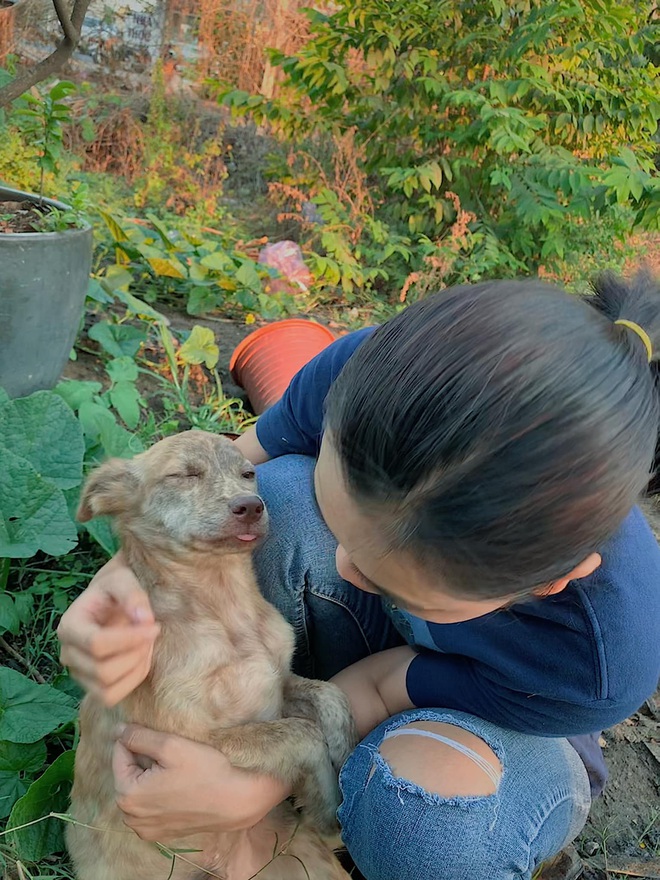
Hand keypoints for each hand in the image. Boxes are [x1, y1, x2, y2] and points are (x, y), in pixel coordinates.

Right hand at [57, 553, 159, 705]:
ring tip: (147, 644)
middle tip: (152, 633)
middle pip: (103, 670)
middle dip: (135, 654)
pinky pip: (111, 697)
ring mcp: (77, 673)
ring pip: (107, 688)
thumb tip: (144, 619)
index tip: (154, 626)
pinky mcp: (91, 686)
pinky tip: (142, 658)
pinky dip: (133, 680)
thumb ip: (132, 594)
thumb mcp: (122, 579)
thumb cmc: (114, 589)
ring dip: (136, 668)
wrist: (109, 601)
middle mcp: (67, 653)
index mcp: (69, 626)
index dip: (129, 639)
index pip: (96, 644)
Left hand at [112, 724, 291, 840]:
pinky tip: (178, 787)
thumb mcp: (171, 746)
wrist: (235, 800)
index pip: (120, 753)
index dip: (138, 739)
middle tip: (170, 754)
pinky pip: (149, 807)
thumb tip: (118, 730)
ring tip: (175, 770)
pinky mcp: (160, 834)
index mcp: (128, 795)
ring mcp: (145, 829)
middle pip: (127, 774)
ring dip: (150, 777)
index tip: (161, 738)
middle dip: (143, 759)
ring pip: (138, 791)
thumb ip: (139, 736)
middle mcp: (131, 818)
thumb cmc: (205, 770)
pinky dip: (158, 794)